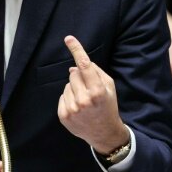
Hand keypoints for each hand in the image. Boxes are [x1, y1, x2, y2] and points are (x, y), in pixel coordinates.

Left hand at [57, 35, 128, 154]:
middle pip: (74, 75)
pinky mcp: (64, 116)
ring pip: (67, 85)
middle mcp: (84, 99)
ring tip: (84, 101)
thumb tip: (74, 67)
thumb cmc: (108, 106)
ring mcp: (73, 109)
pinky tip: (78, 107)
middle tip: (89, 89)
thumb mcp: (109, 87)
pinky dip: (68, 98)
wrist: (104, 132)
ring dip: (74, 89)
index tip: (69, 39)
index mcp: (97, 90)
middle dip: (80, 78)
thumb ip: (95, 72)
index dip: (77, 50)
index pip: (84, 65)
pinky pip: (62, 96)